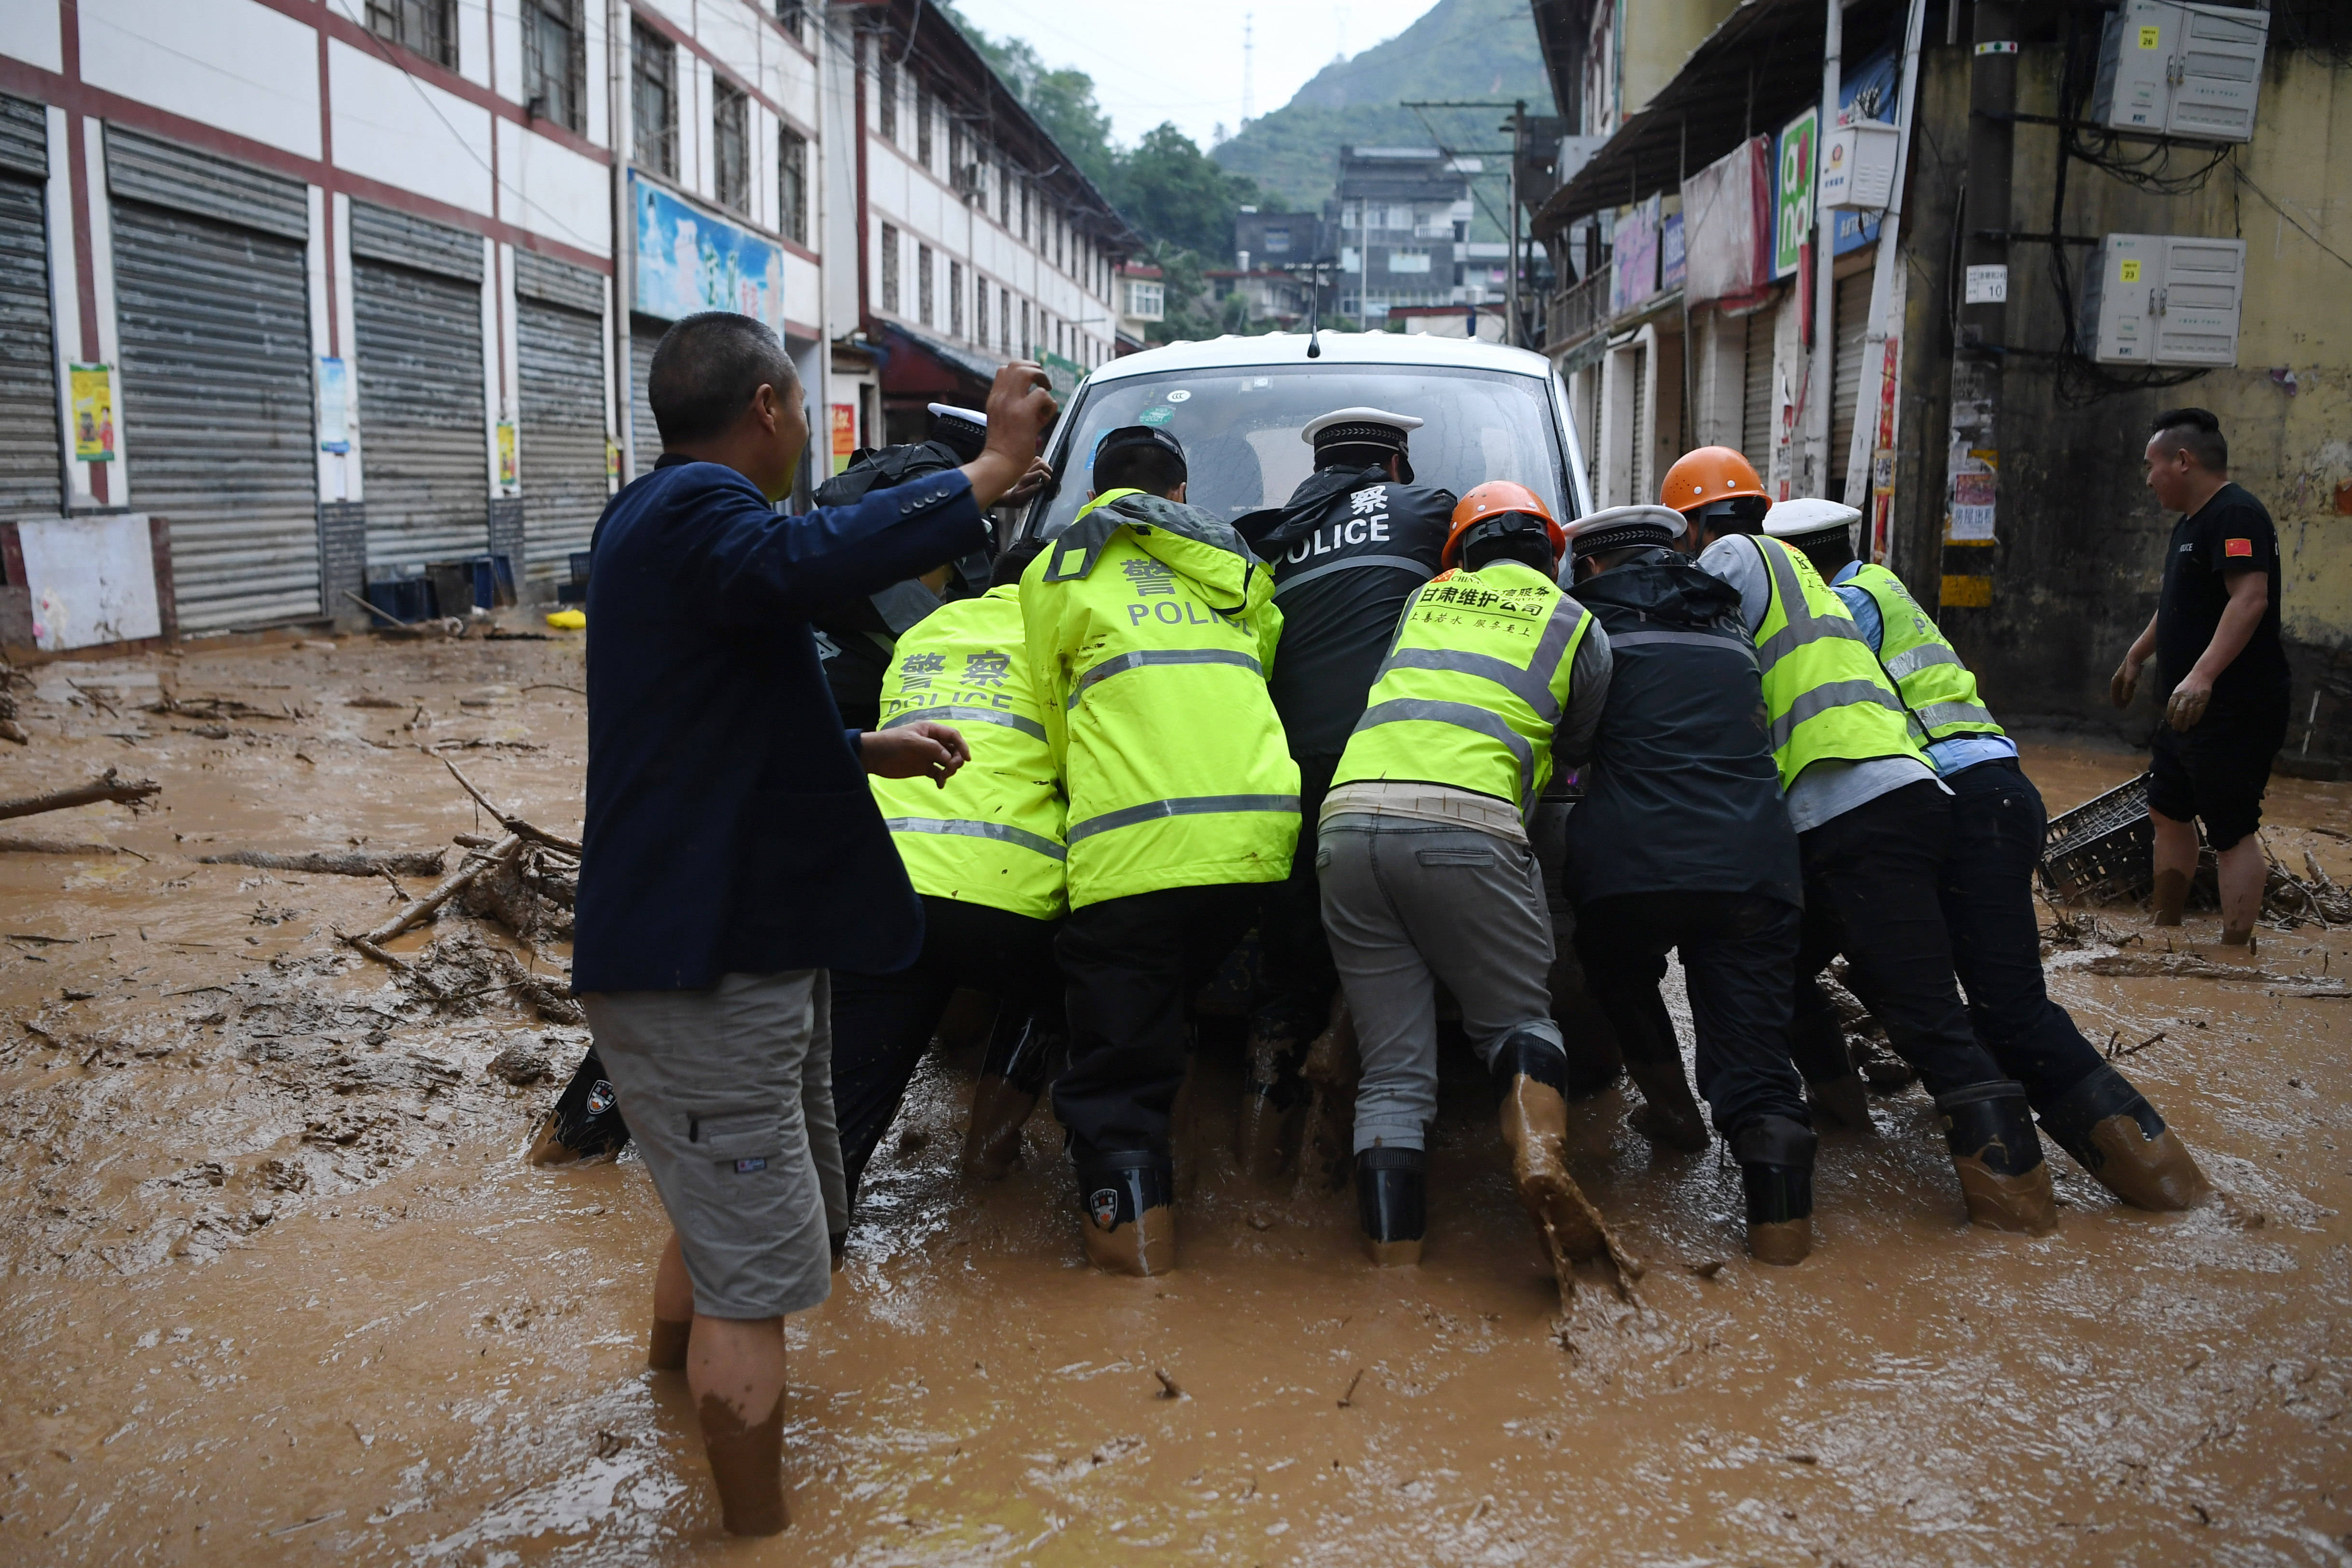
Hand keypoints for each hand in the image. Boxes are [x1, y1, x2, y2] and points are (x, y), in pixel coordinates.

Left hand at [860, 721, 969, 786]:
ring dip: (949, 770)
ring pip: (948, 762)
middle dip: (956, 759)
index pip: (953, 736)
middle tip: (950, 769)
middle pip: (953, 750)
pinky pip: (938, 773)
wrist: (874, 756)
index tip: (967, 759)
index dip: (962, 746)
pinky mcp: (923, 768)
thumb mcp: (912, 742)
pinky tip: (939, 784)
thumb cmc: (892, 743)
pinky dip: (941, 779)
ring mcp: (928, 755)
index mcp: (931, 730)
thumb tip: (949, 757)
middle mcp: (932, 742)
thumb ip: (933, 748)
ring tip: (943, 777)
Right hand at [961, 361, 1057, 508]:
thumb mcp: (1004, 419)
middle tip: (1044, 382)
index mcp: (994, 398)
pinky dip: (1049, 404)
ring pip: (1027, 373)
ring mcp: (1011, 403)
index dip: (1022, 370)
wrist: (999, 464)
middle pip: (1016, 365)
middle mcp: (1001, 397)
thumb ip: (1014, 405)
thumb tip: (1035, 397)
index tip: (1032, 382)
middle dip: (1035, 369)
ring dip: (1042, 381)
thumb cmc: (1004, 447)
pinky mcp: (1024, 413)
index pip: (1004, 370)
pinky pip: (1043, 395)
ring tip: (1046, 395)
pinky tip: (1044, 418)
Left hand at [1001, 455, 1053, 505]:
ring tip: (1047, 474)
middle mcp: (1025, 472)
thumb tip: (1040, 484)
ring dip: (1046, 467)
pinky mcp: (1027, 467)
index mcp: (1025, 479)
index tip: (1047, 485)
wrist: (1010, 496)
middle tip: (1049, 479)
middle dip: (1048, 471)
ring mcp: (1026, 468)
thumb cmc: (1017, 498)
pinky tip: (1043, 472)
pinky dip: (1042, 465)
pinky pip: (1036, 461)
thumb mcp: (1022, 497)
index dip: (1047, 478)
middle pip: (1041, 463)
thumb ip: (1031, 490)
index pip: (1041, 472)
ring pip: (1039, 460)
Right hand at [2109, 657, 2140, 708]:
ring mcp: (2122, 677)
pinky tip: (2131, 693)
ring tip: (2126, 702)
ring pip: (2121, 689)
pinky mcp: (2127, 675)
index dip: (2116, 701)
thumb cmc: (2132, 668)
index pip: (2114, 694)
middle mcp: (2117, 679)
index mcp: (2115, 681)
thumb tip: (2125, 698)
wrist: (2135, 657)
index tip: (2119, 708)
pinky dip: (2127, 691)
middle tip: (2122, 708)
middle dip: (2119, 700)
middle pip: (2117, 692)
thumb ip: (2128, 689)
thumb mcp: (2130, 680)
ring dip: (2123, 696)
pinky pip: (2126, 686)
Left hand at [2165, 672, 2212, 732]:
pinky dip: (2195, 718)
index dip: (2170, 717)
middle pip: (2179, 712)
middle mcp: (2184, 697)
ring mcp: (2194, 699)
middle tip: (2176, 729)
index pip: (2171, 708)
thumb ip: (2174, 700)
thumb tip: (2171, 713)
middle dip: (2177, 722)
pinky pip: (2198, 712)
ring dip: (2185, 723)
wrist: (2200, 676)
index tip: (2170, 723)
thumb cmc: (2187, 685)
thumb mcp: (2177, 690)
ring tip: (2183, 729)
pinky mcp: (2202, 701)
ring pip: (2188, 713)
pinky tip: (2193, 723)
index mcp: (2176, 695)